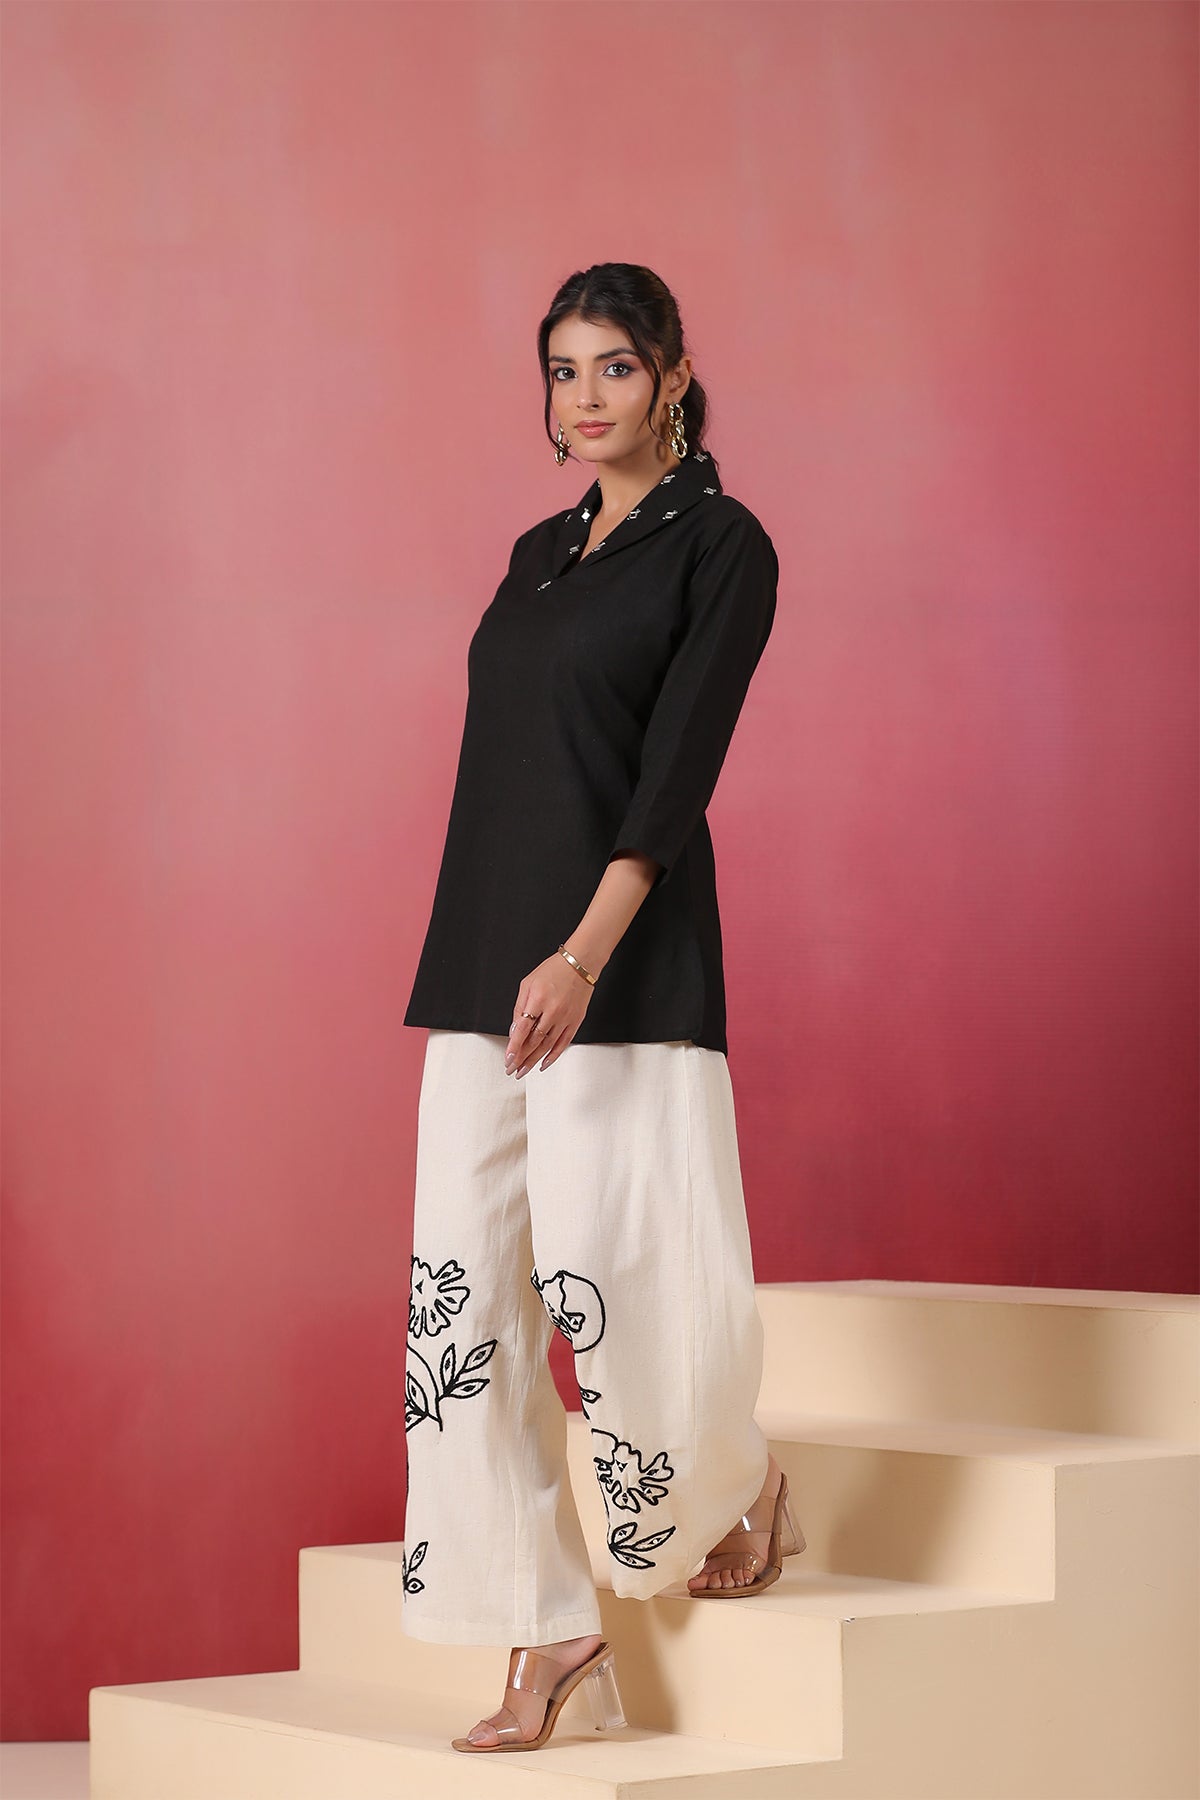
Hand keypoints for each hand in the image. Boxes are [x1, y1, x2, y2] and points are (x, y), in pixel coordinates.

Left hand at [505, 950, 596, 1076]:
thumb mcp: (527, 983)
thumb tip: (514, 1029)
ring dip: (534, 1060)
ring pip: (547, 1045)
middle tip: (512, 1069)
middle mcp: (553, 1010)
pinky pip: (564, 1043)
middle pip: (534, 1041)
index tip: (508, 1059)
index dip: (514, 1047)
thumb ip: (519, 1007)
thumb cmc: (554, 970)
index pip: (522, 1029)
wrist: (580, 964)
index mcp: (538, 998)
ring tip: (524, 1070)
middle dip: (521, 1058)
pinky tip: (544, 1064)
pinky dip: (553, 1056)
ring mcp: (565, 1017)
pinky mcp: (575, 1021)